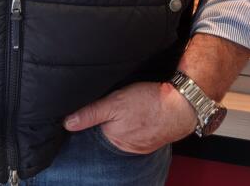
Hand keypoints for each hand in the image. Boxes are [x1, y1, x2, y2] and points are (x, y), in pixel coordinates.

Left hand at [63, 81, 195, 153]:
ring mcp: (140, 145)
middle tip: (121, 106)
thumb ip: (91, 113)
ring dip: (126, 124)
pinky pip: (140, 134)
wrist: (182, 105)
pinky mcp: (153, 140)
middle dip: (111, 122)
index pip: (96, 130)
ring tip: (132, 110)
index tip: (101, 109)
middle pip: (111, 133)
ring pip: (126, 134)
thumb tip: (68, 123)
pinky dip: (139, 126)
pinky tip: (142, 115)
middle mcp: (125, 146)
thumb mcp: (115, 102)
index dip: (95, 119)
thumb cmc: (149, 101)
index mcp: (113, 138)